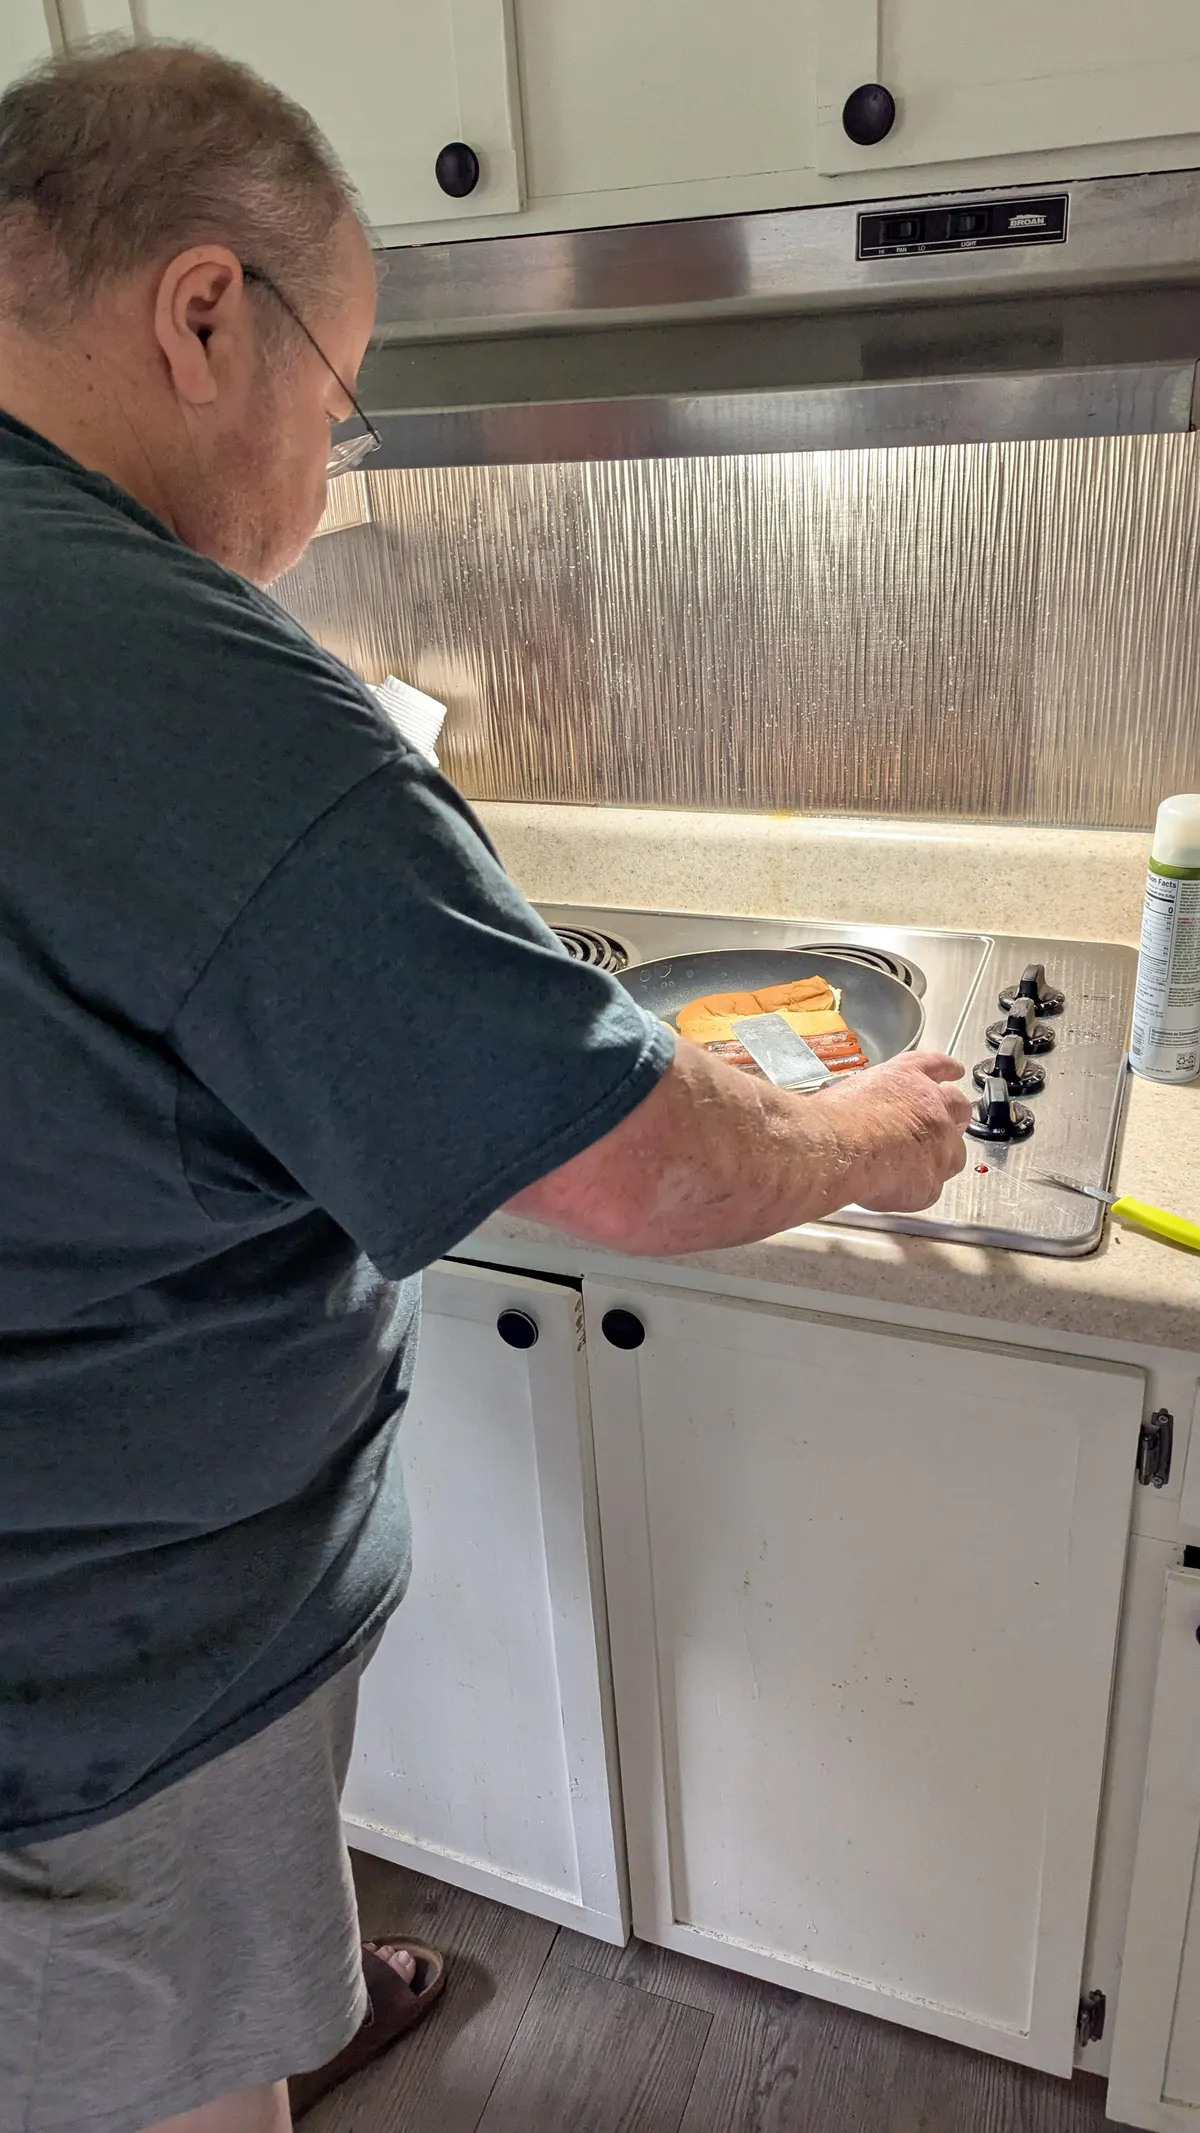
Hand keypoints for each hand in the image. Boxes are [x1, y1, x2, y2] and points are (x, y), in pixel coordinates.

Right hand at [822, 1051, 971, 1212]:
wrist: (839, 1145)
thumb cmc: (838, 1118)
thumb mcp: (854, 1091)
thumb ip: (874, 1100)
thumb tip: (865, 1113)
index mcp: (908, 1079)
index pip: (936, 1066)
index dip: (947, 1069)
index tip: (953, 1071)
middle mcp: (932, 1108)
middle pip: (958, 1108)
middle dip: (954, 1117)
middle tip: (939, 1128)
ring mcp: (939, 1145)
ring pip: (954, 1154)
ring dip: (939, 1159)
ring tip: (911, 1169)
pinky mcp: (932, 1181)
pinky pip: (931, 1189)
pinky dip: (915, 1192)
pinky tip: (896, 1190)